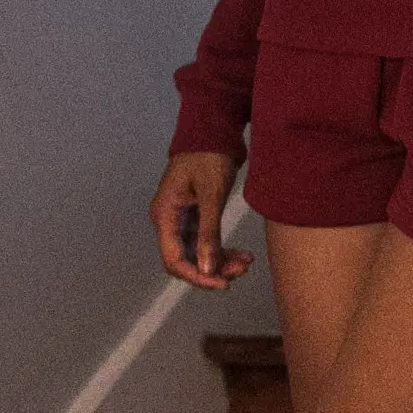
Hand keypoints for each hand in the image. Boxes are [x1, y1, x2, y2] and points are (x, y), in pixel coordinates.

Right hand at [149, 150, 255, 290]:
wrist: (213, 129)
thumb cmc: (209, 156)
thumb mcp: (211, 194)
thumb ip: (208, 232)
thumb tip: (208, 269)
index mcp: (165, 215)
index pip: (174, 259)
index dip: (197, 276)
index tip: (223, 283)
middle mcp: (169, 221)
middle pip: (186, 260)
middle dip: (213, 269)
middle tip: (243, 269)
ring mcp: (181, 220)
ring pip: (198, 253)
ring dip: (221, 262)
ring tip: (247, 262)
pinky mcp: (195, 216)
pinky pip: (205, 242)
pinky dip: (222, 250)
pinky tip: (242, 254)